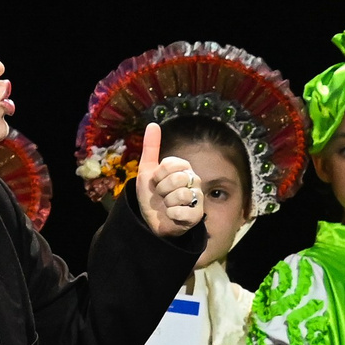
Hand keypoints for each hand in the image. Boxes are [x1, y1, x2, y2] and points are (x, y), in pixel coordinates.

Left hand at [132, 122, 205, 237]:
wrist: (151, 220)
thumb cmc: (151, 196)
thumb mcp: (147, 170)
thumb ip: (151, 147)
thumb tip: (153, 124)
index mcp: (183, 168)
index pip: (172, 164)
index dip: (159, 175)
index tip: (156, 182)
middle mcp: (194, 181)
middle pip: (177, 178)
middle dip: (162, 189)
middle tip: (161, 195)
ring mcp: (197, 198)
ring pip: (181, 195)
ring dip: (167, 203)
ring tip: (167, 206)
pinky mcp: (197, 215)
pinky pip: (182, 211)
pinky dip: (172, 215)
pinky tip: (172, 216)